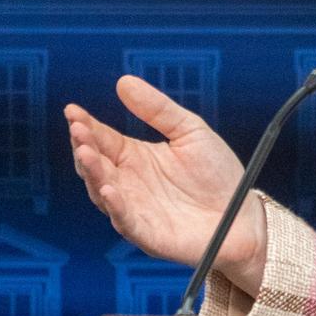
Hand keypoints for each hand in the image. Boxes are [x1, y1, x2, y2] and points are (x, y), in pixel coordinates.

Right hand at [65, 76, 269, 293]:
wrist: (243, 216)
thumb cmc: (217, 175)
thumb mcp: (190, 132)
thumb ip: (158, 109)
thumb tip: (124, 81)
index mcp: (135, 157)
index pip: (102, 138)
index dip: (86, 125)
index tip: (73, 110)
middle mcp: (128, 182)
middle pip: (95, 163)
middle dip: (84, 146)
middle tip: (78, 129)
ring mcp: (134, 208)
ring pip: (102, 191)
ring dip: (92, 173)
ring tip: (86, 152)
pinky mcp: (147, 233)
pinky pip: (124, 221)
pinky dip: (114, 206)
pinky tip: (109, 189)